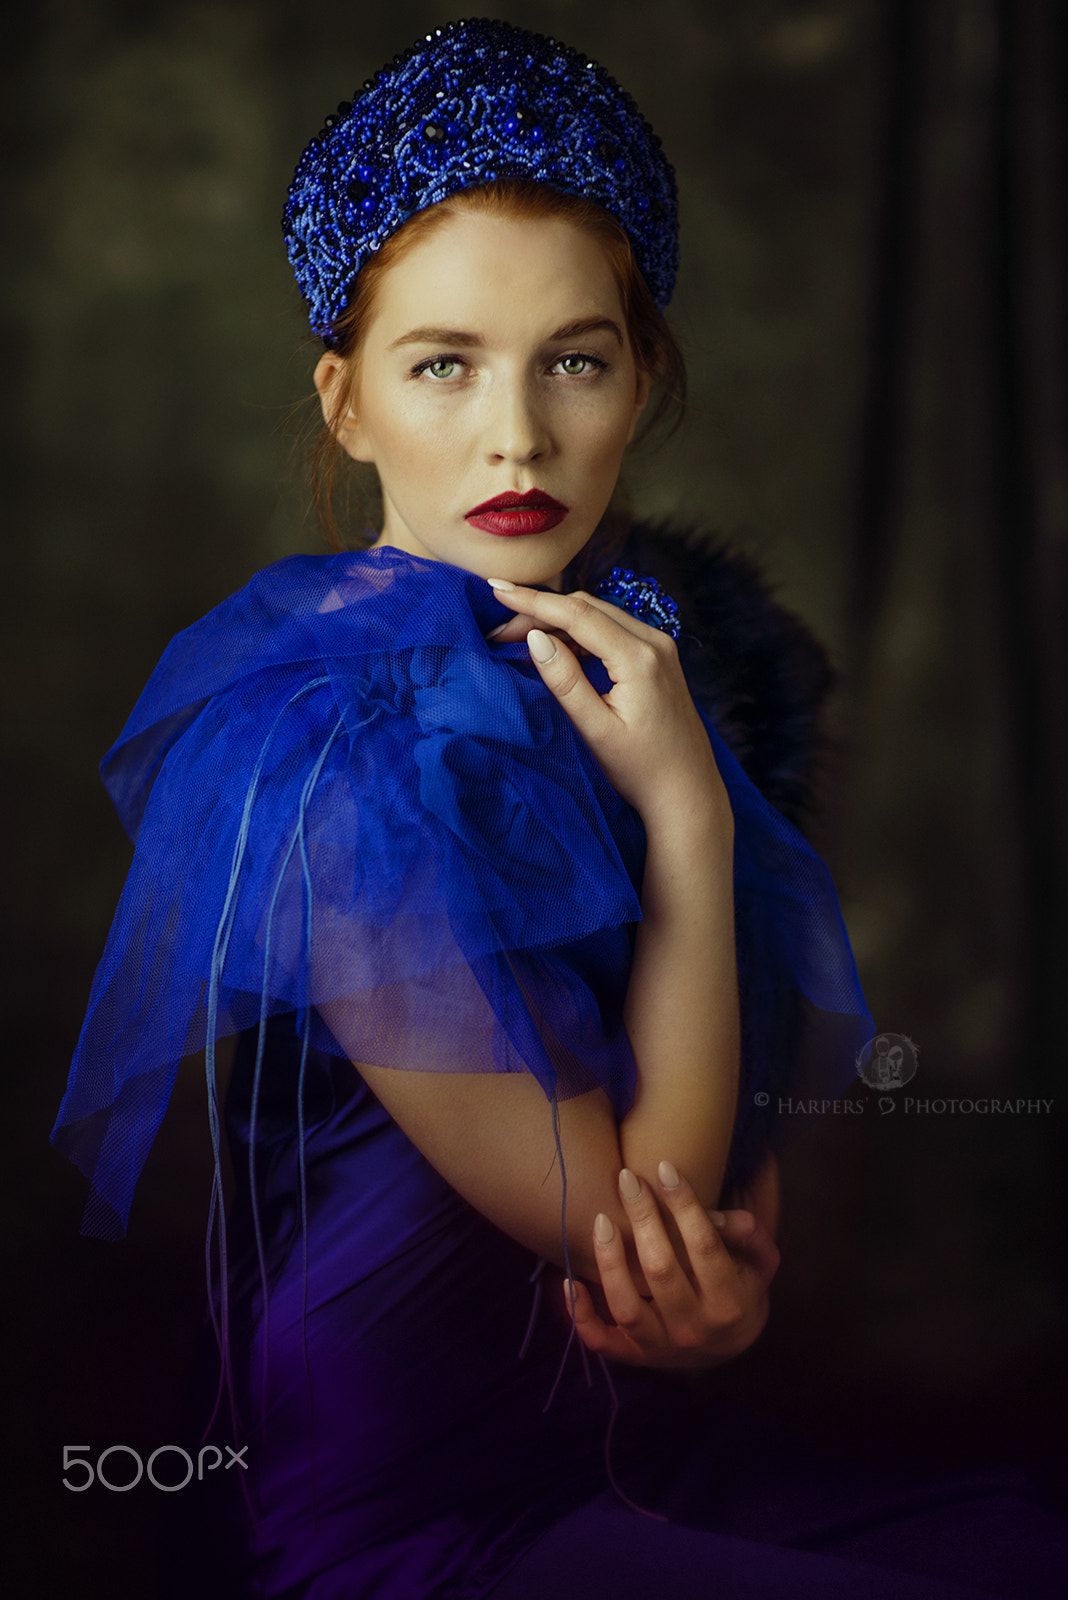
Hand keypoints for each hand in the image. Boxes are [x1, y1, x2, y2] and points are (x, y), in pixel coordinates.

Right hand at [486, 581, 724, 825]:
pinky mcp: (658, 657)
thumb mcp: (597, 731)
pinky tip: (556, 647)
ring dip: (559, 620)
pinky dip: (580, 632)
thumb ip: (566, 682)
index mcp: (639, 658)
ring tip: (519, 637)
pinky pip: (613, 629)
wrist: (688, 792)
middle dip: (540, 611)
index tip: (497, 591)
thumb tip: (535, 639)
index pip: (577, 614)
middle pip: (587, 607)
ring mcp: (660, 647)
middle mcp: (655, 642)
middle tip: (499, 630)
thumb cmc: (642, 770)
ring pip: (600, 615)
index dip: (533, 601)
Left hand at [564, 1160, 779, 1370]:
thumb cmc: (742, 1291)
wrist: (729, 1350)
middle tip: (627, 1178)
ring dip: (610, 1261)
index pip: (703, 1246)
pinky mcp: (635, 1356)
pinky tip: (569, 1281)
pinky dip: (581, 1315)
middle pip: (661, 1269)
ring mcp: (661, 1347)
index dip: (684, 1205)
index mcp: (729, 1302)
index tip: (665, 1168)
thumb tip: (712, 1214)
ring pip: (627, 1307)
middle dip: (642, 1218)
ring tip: (601, 1219)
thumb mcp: (761, 1263)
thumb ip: (748, 1234)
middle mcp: (694, 1329)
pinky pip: (602, 1342)